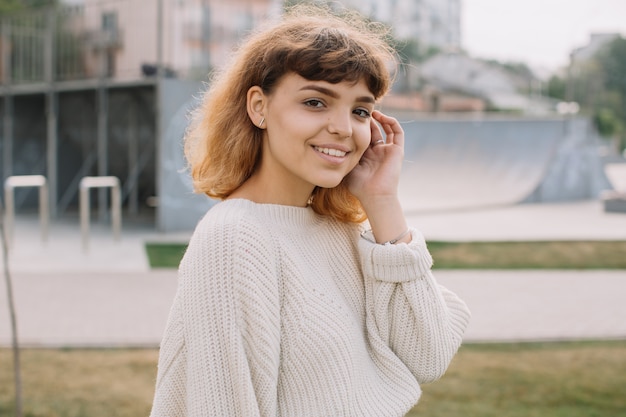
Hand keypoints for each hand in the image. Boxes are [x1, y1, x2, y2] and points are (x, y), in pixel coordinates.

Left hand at [345, 111, 409, 242]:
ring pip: (388, 129)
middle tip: (361, 111)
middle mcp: (378, 152)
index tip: (350, 117)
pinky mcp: (397, 151)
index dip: (358, 126)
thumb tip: (325, 146)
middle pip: (375, 130)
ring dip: (381, 119)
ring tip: (372, 112)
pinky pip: (398, 132)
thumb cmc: (358, 185)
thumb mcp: (345, 166)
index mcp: (366, 156)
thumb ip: (340, 156)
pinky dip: (391, 122)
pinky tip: (381, 117)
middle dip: (369, 120)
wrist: (374, 195)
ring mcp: (388, 151)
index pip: (363, 136)